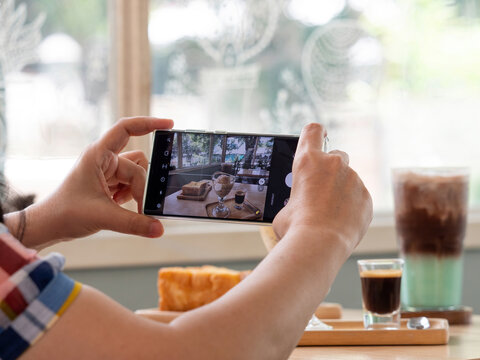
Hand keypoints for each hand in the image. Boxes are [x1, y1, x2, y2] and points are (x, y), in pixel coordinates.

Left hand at [25, 117, 172, 245]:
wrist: (49, 225)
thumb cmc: (65, 213)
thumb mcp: (103, 217)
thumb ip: (134, 223)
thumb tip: (159, 229)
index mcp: (98, 155)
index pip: (126, 128)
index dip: (149, 123)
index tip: (170, 125)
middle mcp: (104, 159)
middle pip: (138, 166)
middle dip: (141, 188)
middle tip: (142, 208)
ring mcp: (107, 171)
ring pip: (137, 176)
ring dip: (136, 193)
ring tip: (123, 207)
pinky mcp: (110, 183)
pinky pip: (131, 186)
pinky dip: (131, 198)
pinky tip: (118, 207)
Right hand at [273, 123, 371, 252]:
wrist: (320, 244)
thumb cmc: (295, 226)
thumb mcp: (284, 208)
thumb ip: (296, 198)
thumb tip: (298, 209)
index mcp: (307, 161)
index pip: (313, 131)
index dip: (316, 133)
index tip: (321, 135)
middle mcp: (333, 164)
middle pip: (336, 155)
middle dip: (331, 168)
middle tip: (322, 189)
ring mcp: (353, 179)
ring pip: (349, 179)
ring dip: (342, 191)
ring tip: (330, 214)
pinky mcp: (366, 197)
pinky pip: (359, 197)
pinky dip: (352, 206)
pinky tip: (341, 222)